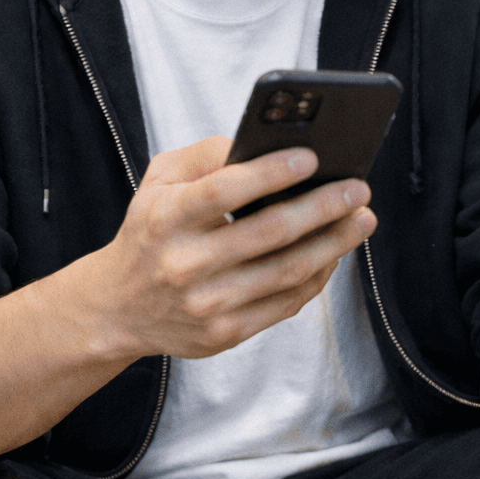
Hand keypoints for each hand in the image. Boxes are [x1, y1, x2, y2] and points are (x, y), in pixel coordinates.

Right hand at [85, 136, 375, 361]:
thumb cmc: (151, 230)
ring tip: (363, 218)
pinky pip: (287, 302)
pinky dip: (319, 274)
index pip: (224, 192)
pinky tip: (335, 251)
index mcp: (166, 219)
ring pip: (289, 271)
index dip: (271, 173)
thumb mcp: (160, 181)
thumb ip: (206, 155)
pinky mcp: (225, 334)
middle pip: (270, 233)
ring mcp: (207, 305)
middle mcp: (185, 264)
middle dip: (324, 207)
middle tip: (359, 187)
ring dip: (335, 242)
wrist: (117, 308)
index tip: (313, 157)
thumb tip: (265, 144)